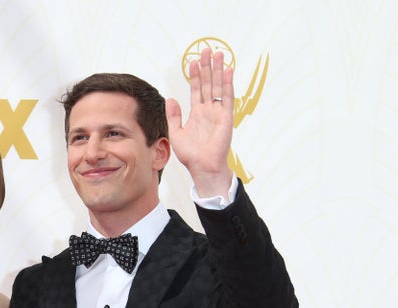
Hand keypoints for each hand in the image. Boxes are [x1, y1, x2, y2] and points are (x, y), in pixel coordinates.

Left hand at [166, 47, 234, 197]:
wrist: (202, 167)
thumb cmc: (191, 154)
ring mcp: (218, 113)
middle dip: (207, 67)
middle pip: (208, 84)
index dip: (194, 76)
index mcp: (197, 113)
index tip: (193, 61)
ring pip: (217, 87)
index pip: (196, 90)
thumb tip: (170, 98)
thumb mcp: (176, 132)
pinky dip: (227, 84)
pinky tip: (227, 71)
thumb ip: (174, 115)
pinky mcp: (226, 117)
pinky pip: (227, 97)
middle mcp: (208, 110)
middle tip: (206, 50)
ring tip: (218, 54)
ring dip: (217, 70)